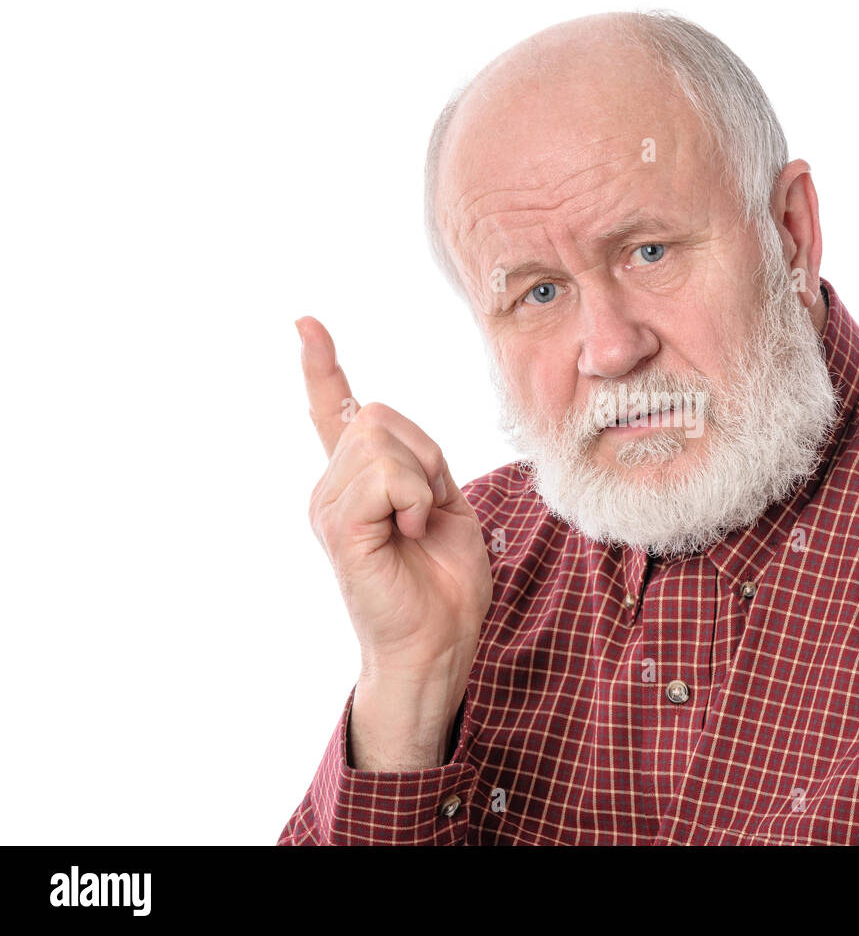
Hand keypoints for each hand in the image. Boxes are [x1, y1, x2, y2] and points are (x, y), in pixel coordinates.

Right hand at [297, 316, 491, 765]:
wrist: (440, 641)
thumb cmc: (445, 583)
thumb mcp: (444, 505)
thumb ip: (417, 463)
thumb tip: (389, 431)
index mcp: (358, 483)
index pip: (332, 412)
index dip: (322, 367)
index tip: (305, 324)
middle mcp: (332, 489)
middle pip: (377, 415)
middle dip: (423, 454)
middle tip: (429, 510)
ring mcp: (329, 506)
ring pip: (381, 440)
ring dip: (421, 481)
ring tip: (417, 528)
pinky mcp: (338, 526)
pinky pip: (385, 476)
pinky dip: (414, 499)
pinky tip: (410, 533)